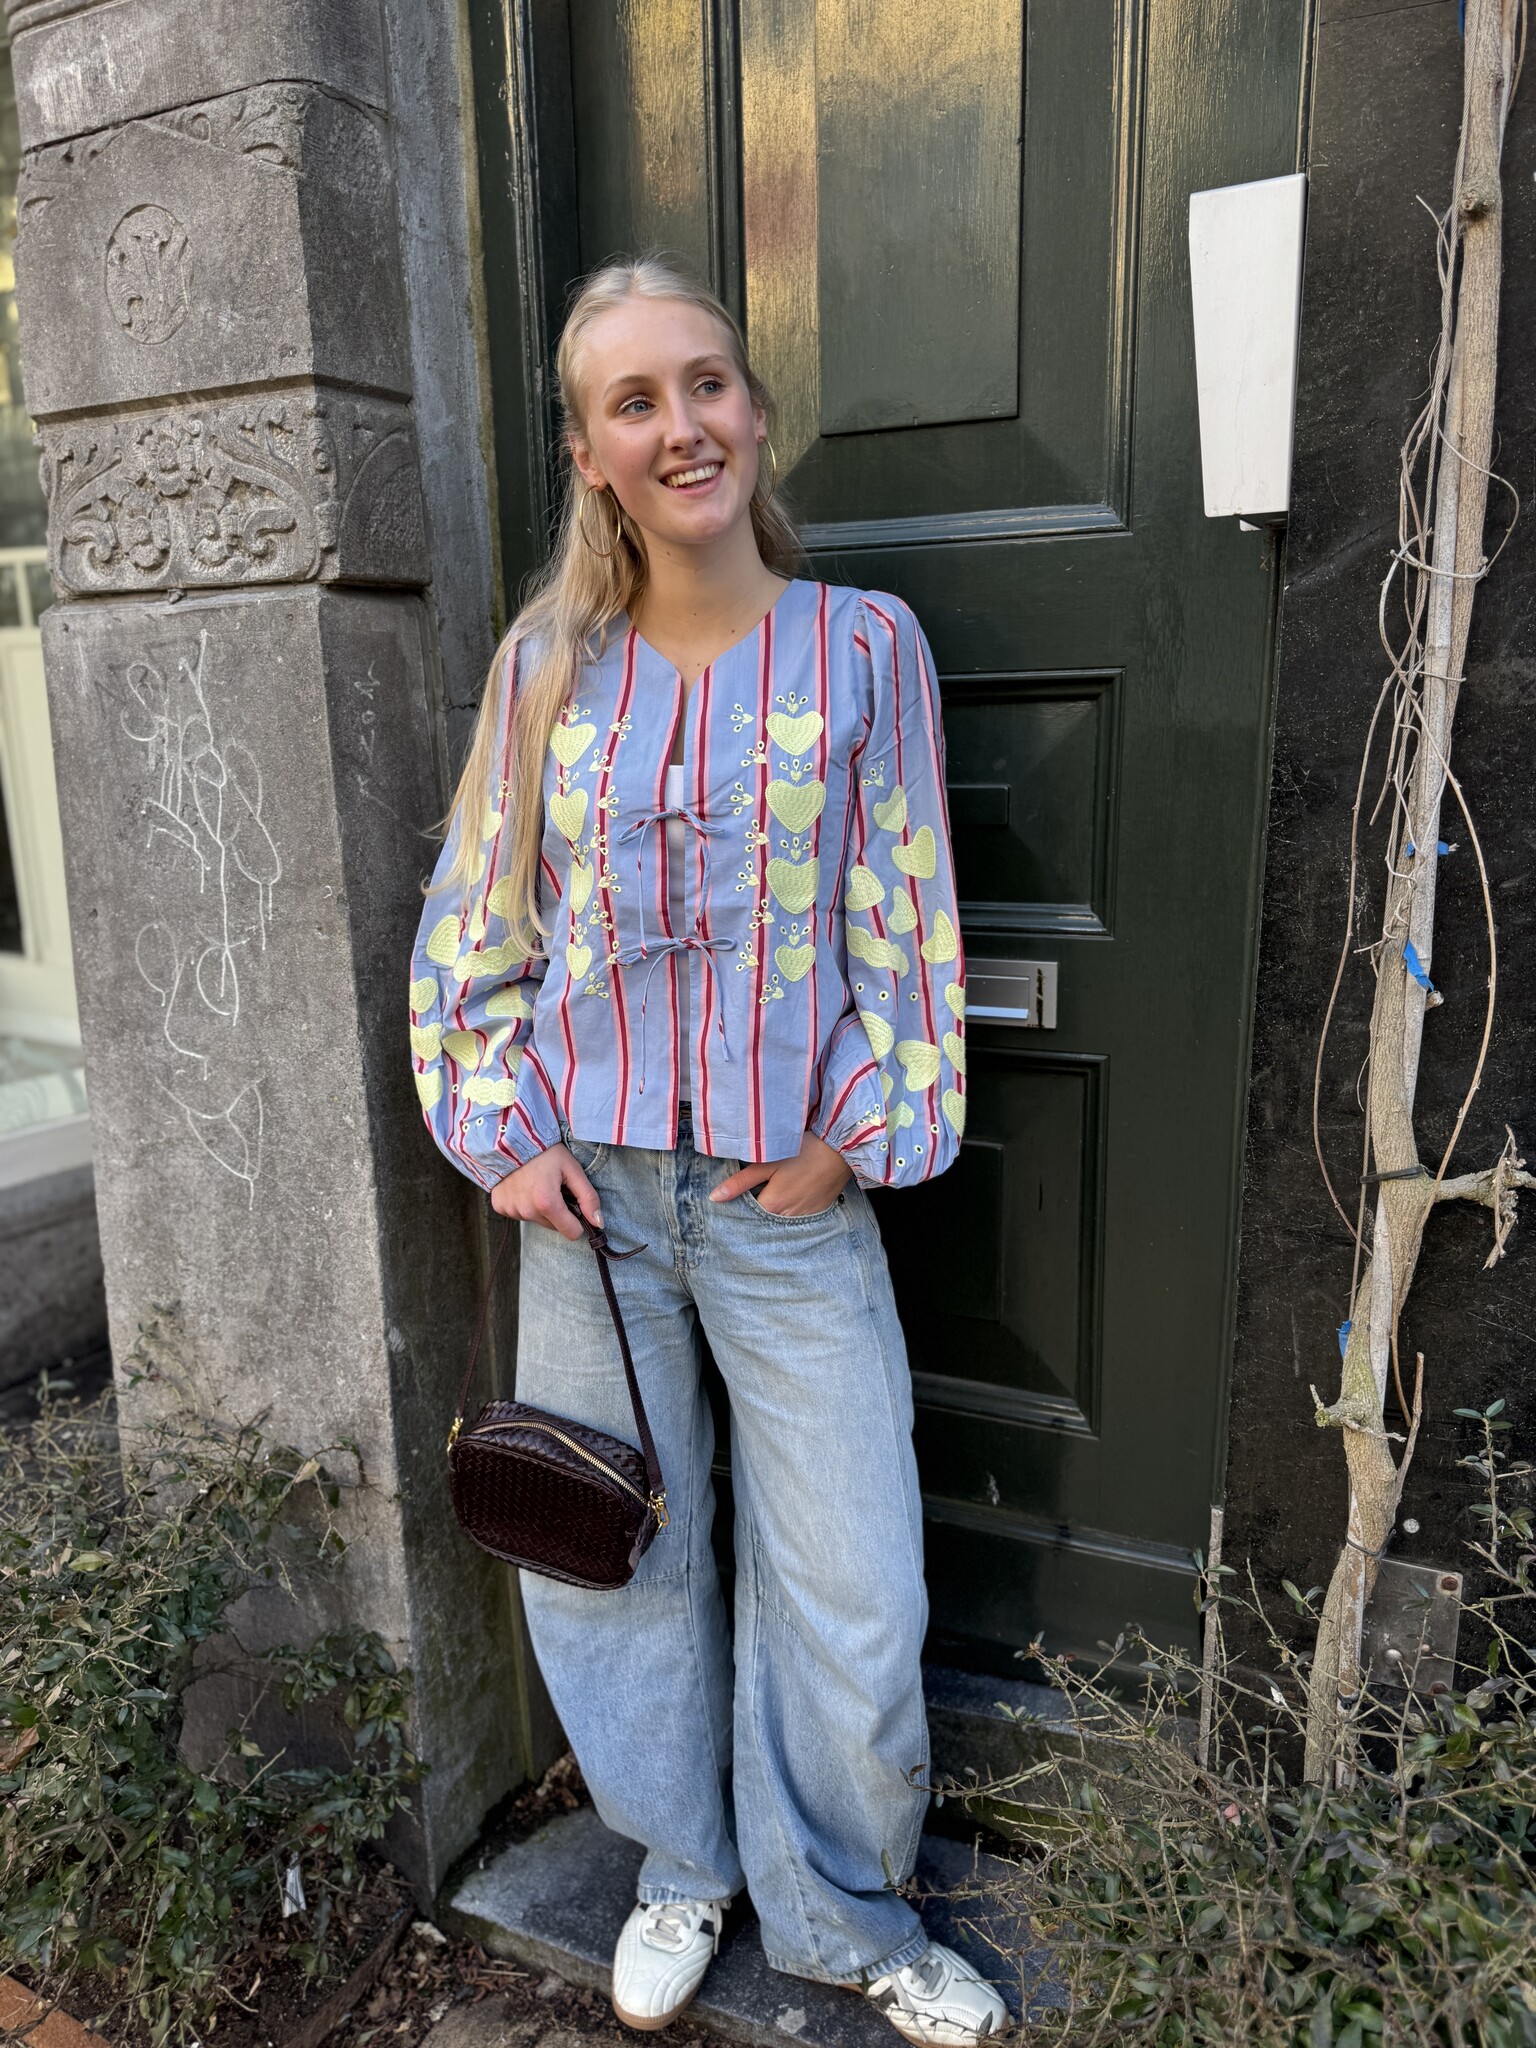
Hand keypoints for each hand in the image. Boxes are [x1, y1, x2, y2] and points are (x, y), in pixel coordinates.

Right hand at [490, 1143, 601, 1240]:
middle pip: (554, 1227)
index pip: (571, 1233)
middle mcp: (527, 1211)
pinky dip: (523, 1204)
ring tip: (537, 1184)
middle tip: (554, 1188)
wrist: (511, 1138)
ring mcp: (511, 1210)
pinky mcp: (500, 1207)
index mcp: (547, 1203)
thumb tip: (598, 1223)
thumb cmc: (545, 1152)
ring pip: (536, 1220)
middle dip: (558, 1212)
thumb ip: (588, 1197)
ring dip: (540, 1208)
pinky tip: (523, 1186)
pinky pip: (519, 1214)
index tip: (574, 1205)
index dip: (578, 1222)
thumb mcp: (572, 1169)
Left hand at [710, 1131, 851, 1216]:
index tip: (737, 1197)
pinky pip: (798, 1216)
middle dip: (756, 1210)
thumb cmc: (802, 1151)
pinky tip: (792, 1193)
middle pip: (764, 1219)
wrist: (840, 1150)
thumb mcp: (767, 1162)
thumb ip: (741, 1182)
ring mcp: (804, 1216)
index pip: (747, 1214)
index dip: (739, 1206)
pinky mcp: (818, 1211)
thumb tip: (714, 1198)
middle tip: (756, 1191)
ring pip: (781, 1219)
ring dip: (774, 1210)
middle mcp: (787, 1217)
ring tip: (774, 1191)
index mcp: (772, 1205)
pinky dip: (791, 1209)